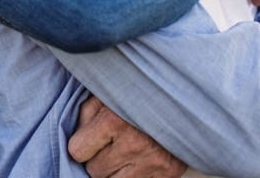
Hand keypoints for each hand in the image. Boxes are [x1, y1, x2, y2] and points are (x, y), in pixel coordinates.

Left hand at [69, 95, 187, 177]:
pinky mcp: (168, 173)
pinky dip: (134, 175)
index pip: (77, 151)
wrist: (183, 96)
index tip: (90, 137)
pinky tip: (137, 160)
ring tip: (123, 152)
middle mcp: (134, 144)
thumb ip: (87, 113)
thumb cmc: (140, 91)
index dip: (81, 144)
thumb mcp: (108, 92)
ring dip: (115, 170)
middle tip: (111, 143)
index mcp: (114, 120)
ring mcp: (153, 162)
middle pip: (95, 170)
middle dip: (98, 158)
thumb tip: (76, 136)